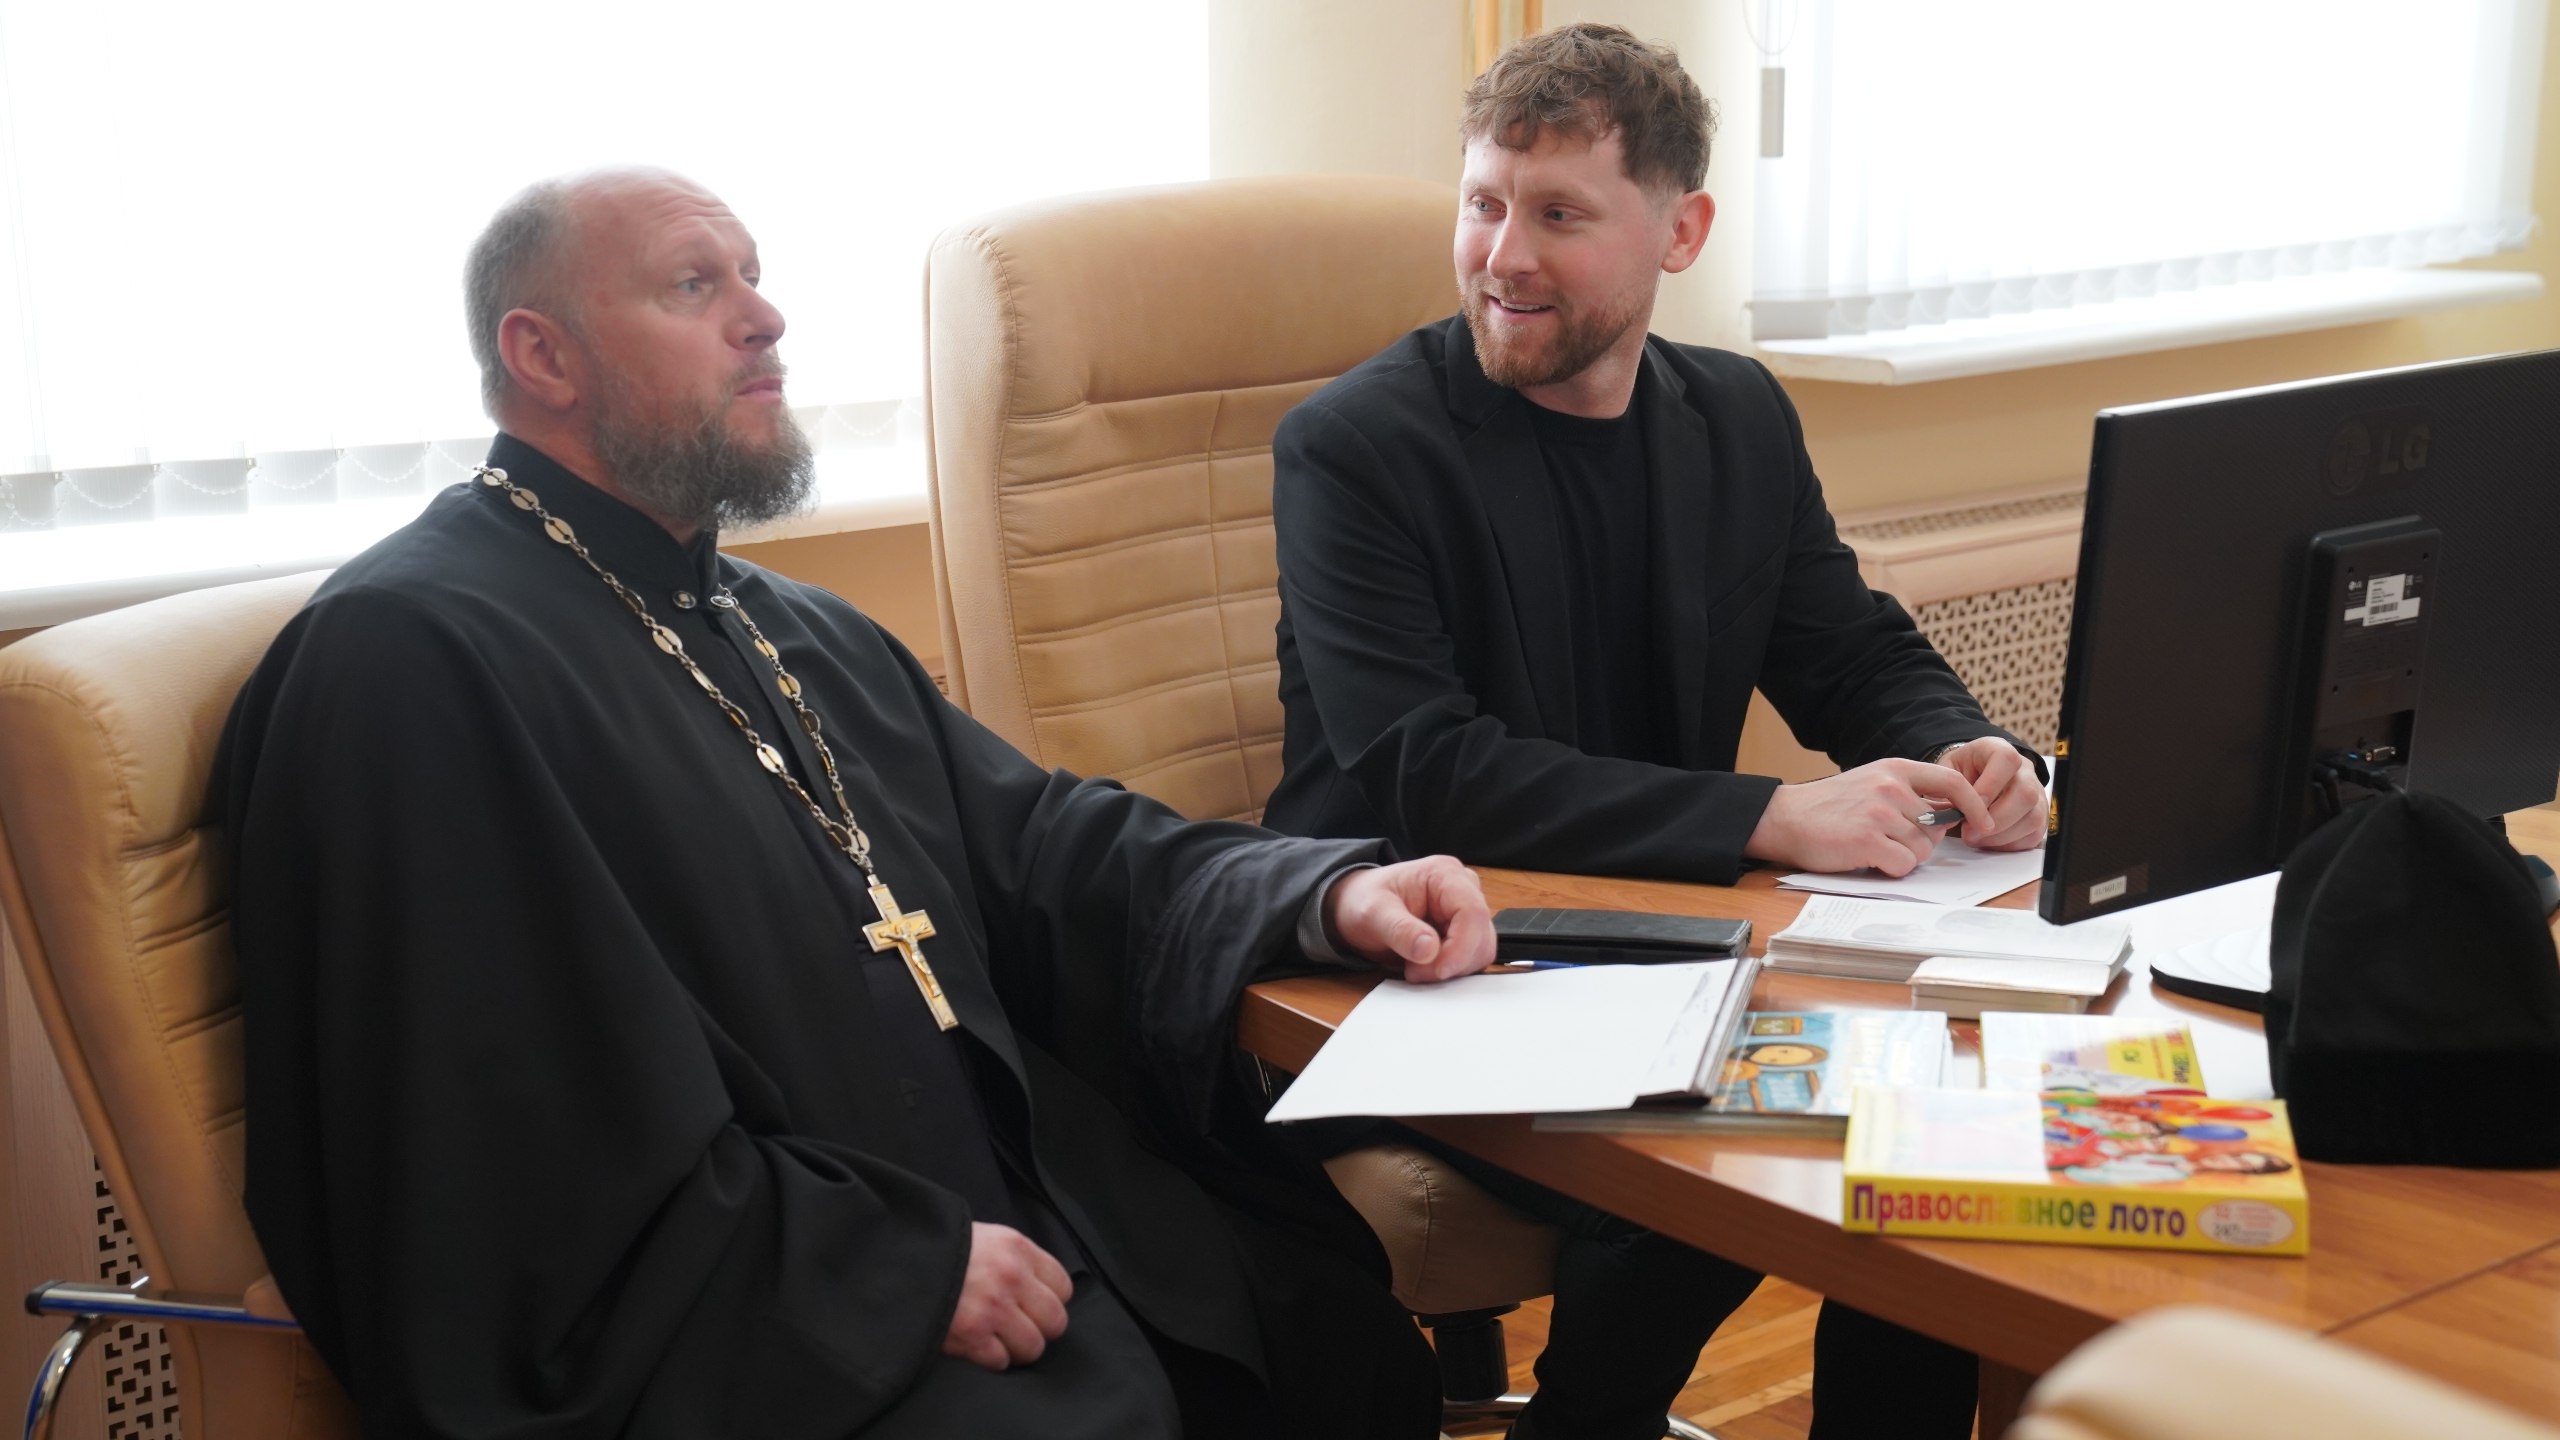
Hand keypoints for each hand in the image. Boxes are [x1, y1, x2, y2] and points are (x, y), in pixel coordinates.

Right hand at [942, 1222, 1071, 1370]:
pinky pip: (1001, 1361)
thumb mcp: (986, 1238)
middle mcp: (1011, 1278)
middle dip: (1040, 1329)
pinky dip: (992, 1359)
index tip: (1035, 1306)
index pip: (1064, 1287)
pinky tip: (978, 1345)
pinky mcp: (971, 1336)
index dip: (1050, 1300)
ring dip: (1017, 1348)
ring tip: (999, 1339)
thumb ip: (1015, 1260)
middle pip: (1055, 1321)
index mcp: (1018, 1249)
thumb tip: (1037, 1289)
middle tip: (1020, 1328)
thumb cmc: (941, 1249)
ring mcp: (993, 1308)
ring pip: (1032, 1347)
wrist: (897, 1259)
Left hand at [1323, 856, 1496, 982]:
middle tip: (1416, 972)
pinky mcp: (1463, 932)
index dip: (1461, 947)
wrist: (1356, 906)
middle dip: (1453, 962)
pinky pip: (1470, 959)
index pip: (1473, 912)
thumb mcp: (1372, 913)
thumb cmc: (1364, 900)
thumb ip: (1400, 930)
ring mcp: (1465, 911)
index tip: (1438, 970)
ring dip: (1452, 969)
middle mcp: (1463, 889)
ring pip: (1480, 950)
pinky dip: (1451, 971)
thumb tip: (1429, 949)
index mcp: (1444, 874)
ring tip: (1416, 968)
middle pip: (1482, 935)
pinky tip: (1425, 968)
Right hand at [1742, 758, 1993, 876]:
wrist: (1785, 818)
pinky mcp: (1868, 840)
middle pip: (1937, 827)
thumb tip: (1948, 817)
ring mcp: (1880, 813)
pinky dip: (1890, 869)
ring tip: (1873, 847)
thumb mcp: (1871, 783)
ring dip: (1903, 856)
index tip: (1983, 822)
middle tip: (1888, 839)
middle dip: (1919, 840)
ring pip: (1922, 850)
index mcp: (1896, 769)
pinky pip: (1903, 865)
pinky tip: (1867, 858)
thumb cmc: (1828, 806)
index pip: (1954, 782)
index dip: (1975, 804)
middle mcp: (1891, 787)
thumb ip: (1908, 792)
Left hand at [1933, 738, 2047, 850]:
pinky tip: (1988, 842)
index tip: (1970, 805)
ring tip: (1975, 838)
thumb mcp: (1946, 772)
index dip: (1990, 785)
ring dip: (2001, 836)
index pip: (2007, 760)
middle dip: (1996, 819)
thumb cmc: (1957, 775)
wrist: (1969, 779)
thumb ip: (1949, 788)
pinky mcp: (2039, 816)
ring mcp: (2036, 793)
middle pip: (2025, 793)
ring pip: (2033, 817)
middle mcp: (2024, 770)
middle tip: (1969, 832)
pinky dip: (2009, 844)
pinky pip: (2033, 835)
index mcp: (1998, 750)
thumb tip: (1952, 815)